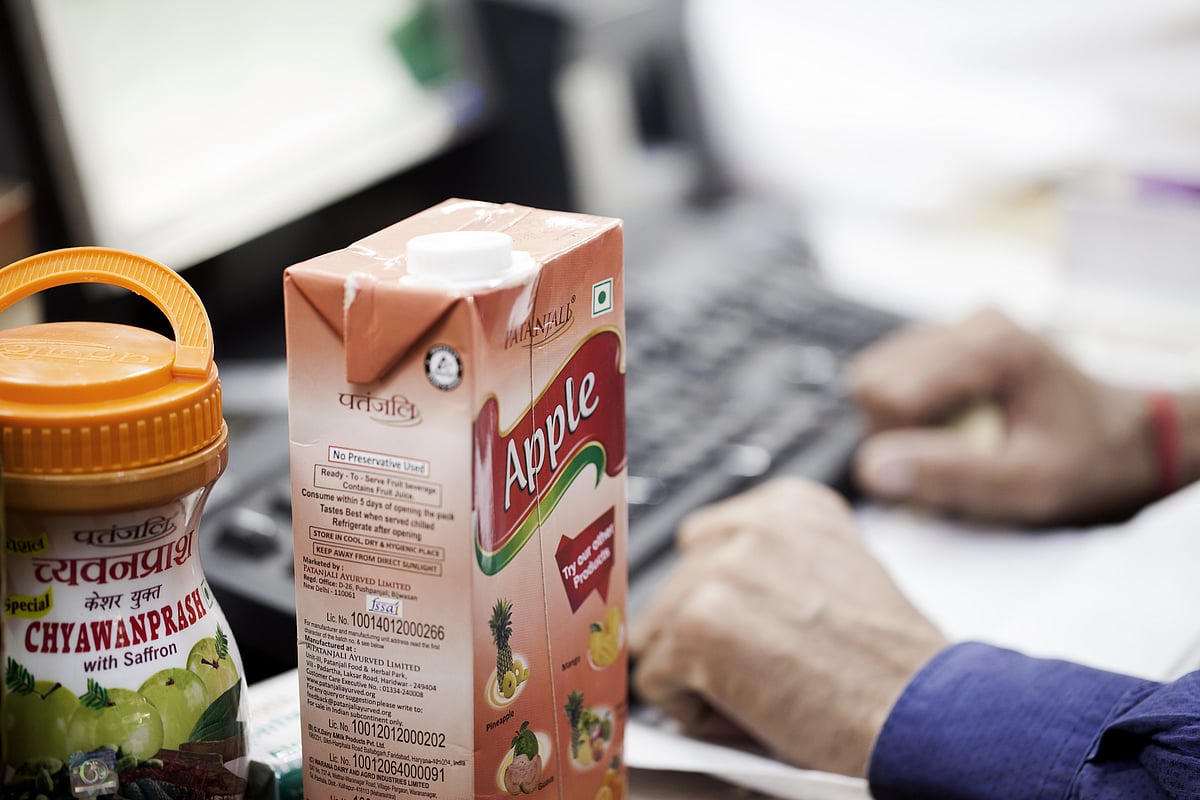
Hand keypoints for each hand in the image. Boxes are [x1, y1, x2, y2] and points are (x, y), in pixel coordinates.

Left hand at [630, 478, 946, 776]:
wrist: (922, 712)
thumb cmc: (889, 662)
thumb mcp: (834, 572)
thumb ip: (769, 564)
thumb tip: (701, 589)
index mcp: (786, 503)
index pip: (703, 543)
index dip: (723, 600)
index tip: (754, 629)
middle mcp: (749, 523)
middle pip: (674, 588)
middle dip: (706, 637)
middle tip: (767, 668)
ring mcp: (718, 571)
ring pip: (659, 633)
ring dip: (698, 672)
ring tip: (765, 688)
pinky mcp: (698, 626)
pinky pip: (655, 679)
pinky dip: (692, 710)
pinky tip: (752, 709)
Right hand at [850, 309, 1157, 524]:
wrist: (1129, 440)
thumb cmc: (1088, 466)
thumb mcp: (1025, 487)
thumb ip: (948, 475)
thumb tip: (871, 469)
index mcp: (993, 350)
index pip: (885, 393)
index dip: (892, 444)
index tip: (930, 475)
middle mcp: (975, 324)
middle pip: (873, 377)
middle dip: (890, 431)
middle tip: (937, 463)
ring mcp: (966, 325)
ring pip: (878, 371)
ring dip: (896, 420)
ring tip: (945, 447)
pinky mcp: (958, 336)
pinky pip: (897, 369)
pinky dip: (908, 407)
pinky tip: (948, 428)